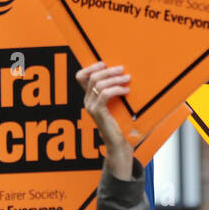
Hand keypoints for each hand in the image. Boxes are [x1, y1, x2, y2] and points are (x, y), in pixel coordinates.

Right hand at [76, 62, 133, 180]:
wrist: (119, 145)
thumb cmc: (121, 125)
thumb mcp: (117, 105)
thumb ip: (115, 92)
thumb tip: (124, 75)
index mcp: (90, 97)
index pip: (81, 76)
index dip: (90, 67)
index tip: (104, 63)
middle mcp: (87, 101)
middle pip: (92, 77)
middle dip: (108, 71)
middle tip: (122, 69)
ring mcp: (91, 107)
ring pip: (99, 84)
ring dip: (115, 79)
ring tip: (127, 79)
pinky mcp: (98, 112)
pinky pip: (105, 94)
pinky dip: (116, 89)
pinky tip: (126, 91)